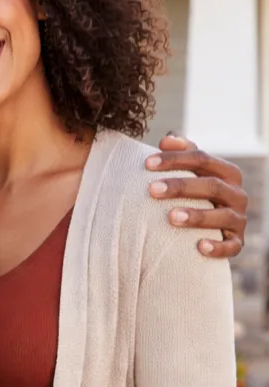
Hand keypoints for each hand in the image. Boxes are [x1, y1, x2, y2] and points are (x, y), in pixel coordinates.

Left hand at [146, 133, 246, 257]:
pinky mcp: (237, 241)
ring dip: (197, 216)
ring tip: (171, 217)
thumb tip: (167, 139)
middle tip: (152, 190)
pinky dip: (218, 247)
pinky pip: (232, 246)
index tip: (146, 163)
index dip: (174, 159)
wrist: (210, 224)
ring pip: (223, 215)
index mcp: (226, 172)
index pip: (201, 158)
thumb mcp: (189, 170)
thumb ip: (180, 152)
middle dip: (181, 186)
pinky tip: (199, 246)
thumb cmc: (193, 190)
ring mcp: (238, 218)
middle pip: (211, 185)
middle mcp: (236, 194)